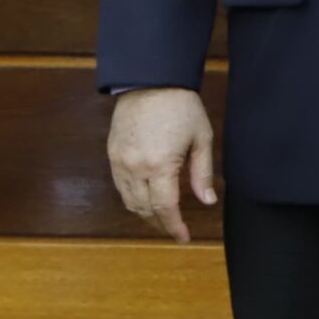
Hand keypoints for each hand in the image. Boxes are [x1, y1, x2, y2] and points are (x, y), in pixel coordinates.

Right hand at [107, 87, 216, 242]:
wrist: (150, 81)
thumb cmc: (181, 106)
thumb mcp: (201, 138)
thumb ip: (203, 173)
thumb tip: (207, 201)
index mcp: (161, 165)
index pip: (165, 208)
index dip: (174, 227)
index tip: (183, 238)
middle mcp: (135, 168)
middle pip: (144, 209)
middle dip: (159, 223)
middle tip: (174, 229)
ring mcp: (119, 162)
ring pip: (128, 201)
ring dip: (144, 214)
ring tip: (160, 218)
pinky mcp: (111, 154)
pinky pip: (119, 186)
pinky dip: (132, 198)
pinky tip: (145, 198)